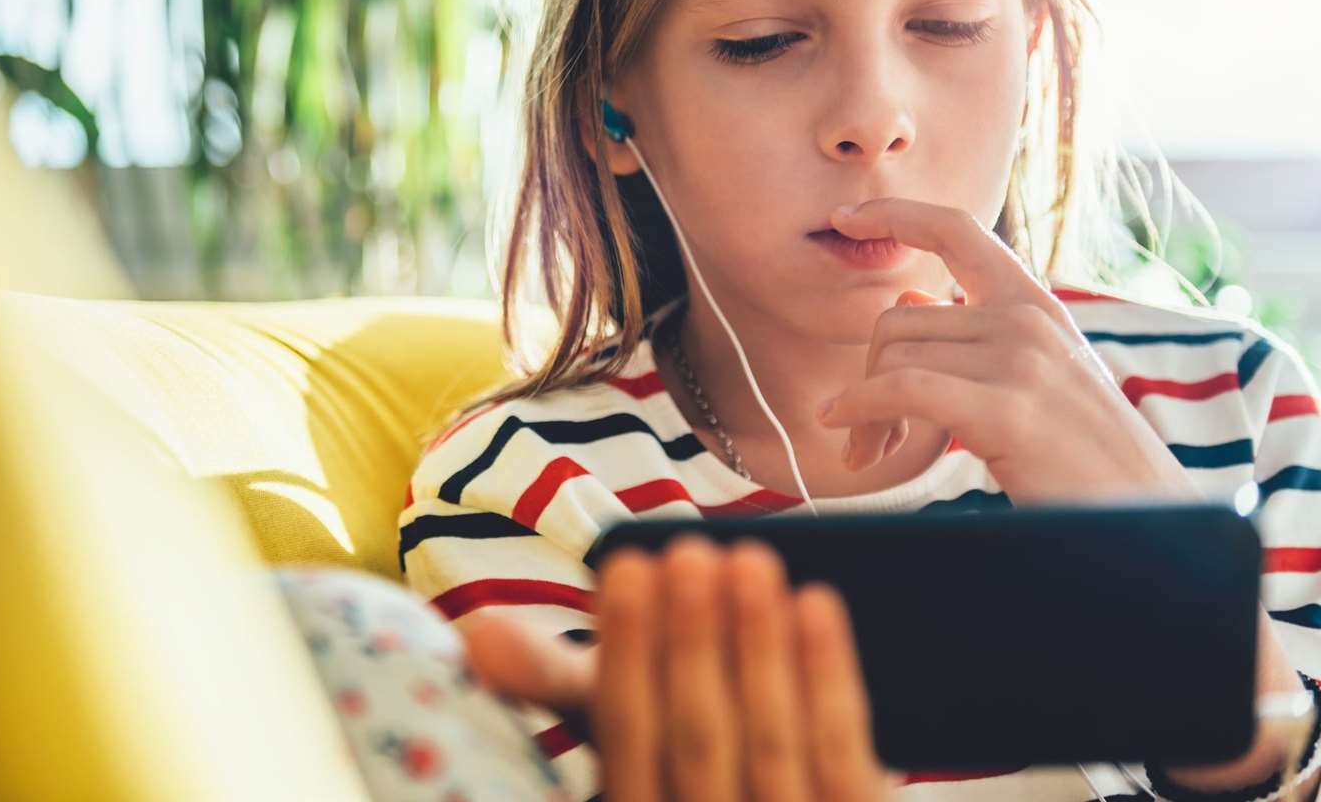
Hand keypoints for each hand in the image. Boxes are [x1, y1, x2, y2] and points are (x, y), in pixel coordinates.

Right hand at [460, 535, 895, 800]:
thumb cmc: (677, 767)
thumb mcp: (612, 736)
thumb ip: (549, 686)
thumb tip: (475, 632)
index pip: (625, 736)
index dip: (625, 649)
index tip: (627, 566)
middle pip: (698, 737)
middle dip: (695, 641)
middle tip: (694, 552)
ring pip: (772, 744)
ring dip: (761, 646)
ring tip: (752, 560)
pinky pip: (845, 758)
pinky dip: (830, 678)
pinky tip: (816, 603)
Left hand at [815, 197, 1201, 506]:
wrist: (1146, 513)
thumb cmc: (1081, 453)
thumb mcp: (1036, 372)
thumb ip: (977, 332)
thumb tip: (910, 296)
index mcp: (1034, 303)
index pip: (957, 229)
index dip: (896, 215)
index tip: (846, 217)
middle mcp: (1026, 318)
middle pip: (897, 322)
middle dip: (866, 379)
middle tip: (867, 435)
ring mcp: (1020, 361)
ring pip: (892, 360)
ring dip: (865, 413)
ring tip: (874, 451)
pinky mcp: (1007, 411)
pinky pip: (903, 389)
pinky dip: (860, 408)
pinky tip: (845, 434)